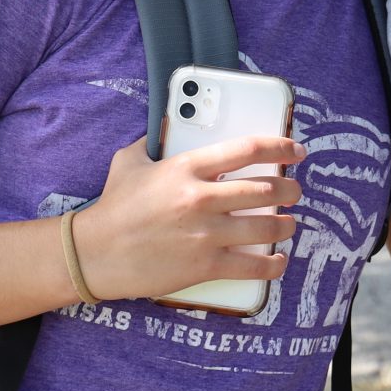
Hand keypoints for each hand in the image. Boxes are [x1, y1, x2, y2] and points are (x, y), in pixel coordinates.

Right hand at [70, 134, 304, 302]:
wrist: (94, 253)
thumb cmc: (112, 208)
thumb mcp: (130, 162)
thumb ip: (154, 142)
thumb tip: (170, 124)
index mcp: (187, 168)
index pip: (247, 150)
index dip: (280, 147)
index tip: (296, 150)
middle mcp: (202, 198)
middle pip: (266, 189)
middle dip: (290, 189)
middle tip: (295, 191)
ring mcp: (206, 234)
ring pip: (267, 227)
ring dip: (286, 225)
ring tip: (289, 223)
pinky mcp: (206, 265)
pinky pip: (254, 266)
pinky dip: (273, 264)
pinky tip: (279, 260)